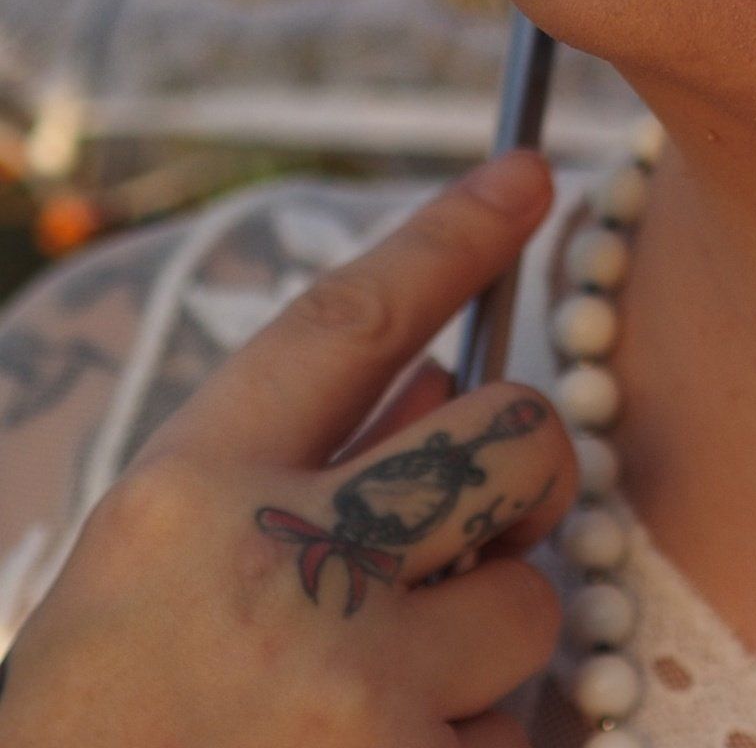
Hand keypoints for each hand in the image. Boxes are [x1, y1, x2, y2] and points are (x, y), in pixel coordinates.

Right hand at [0, 150, 576, 747]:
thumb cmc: (111, 738)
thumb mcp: (156, 590)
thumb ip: (292, 478)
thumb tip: (444, 383)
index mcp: (185, 500)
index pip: (346, 319)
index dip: (447, 239)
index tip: (530, 176)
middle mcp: (277, 572)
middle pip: (510, 442)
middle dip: (522, 483)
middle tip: (477, 540)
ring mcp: (353, 697)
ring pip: (534, 610)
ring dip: (487, 664)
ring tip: (371, 720)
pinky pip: (523, 744)